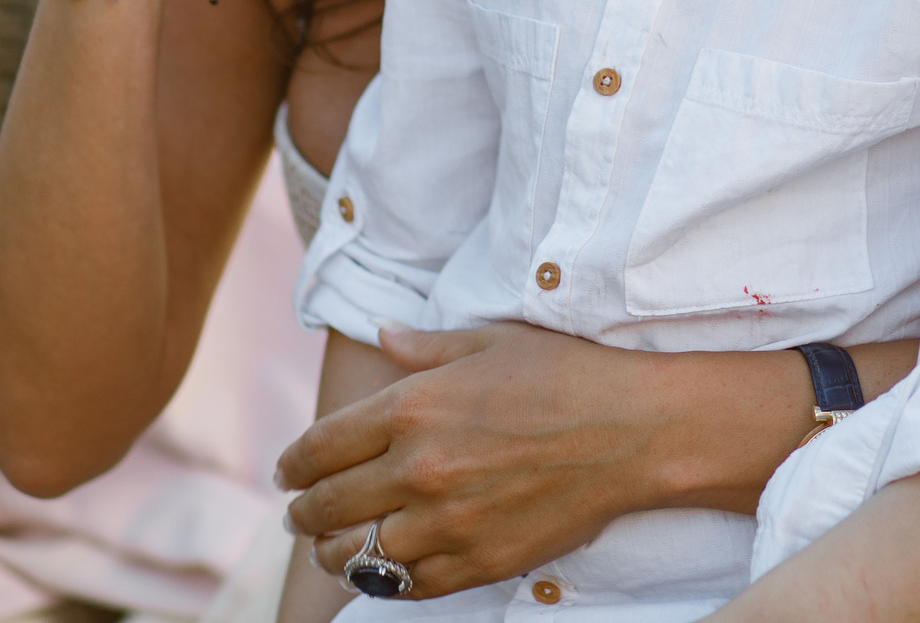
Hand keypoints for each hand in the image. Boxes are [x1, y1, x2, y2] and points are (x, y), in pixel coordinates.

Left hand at [282, 323, 672, 598]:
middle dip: (303, 512)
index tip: (287, 473)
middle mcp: (418, 468)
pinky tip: (379, 568)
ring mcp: (446, 522)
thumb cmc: (563, 375)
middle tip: (298, 513)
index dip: (293, 465)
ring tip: (330, 546)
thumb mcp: (487, 340)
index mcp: (412, 406)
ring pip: (356, 554)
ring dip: (333, 551)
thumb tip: (382, 333)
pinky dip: (382, 580)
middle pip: (327, 505)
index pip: (319, 447)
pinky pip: (407, 585)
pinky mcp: (478, 561)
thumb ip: (423, 346)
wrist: (632, 432)